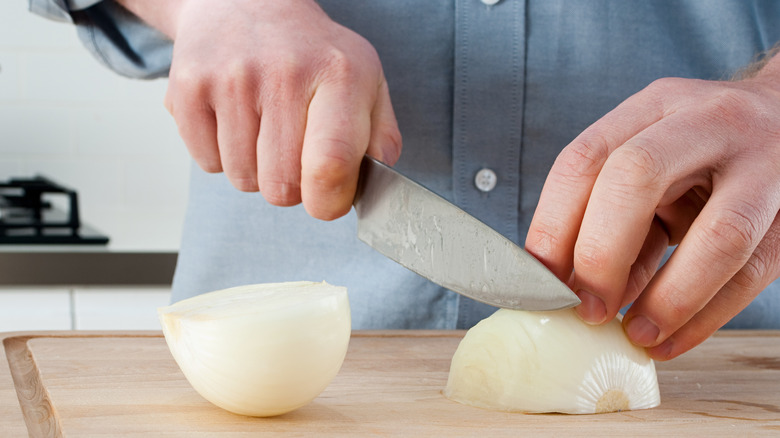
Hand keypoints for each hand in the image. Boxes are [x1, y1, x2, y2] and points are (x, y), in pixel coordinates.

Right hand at [119, 0, 401, 219]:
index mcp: (341, 74)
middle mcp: (285, 72)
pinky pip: (208, 165)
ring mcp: (231, 79)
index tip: (327, 200)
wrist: (247, 5)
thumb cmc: (313, 56)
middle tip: (295, 153)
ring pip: (243, 181)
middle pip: (282, 187)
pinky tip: (235, 121)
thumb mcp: (365, 84)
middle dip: (292, 187)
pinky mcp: (188, 88)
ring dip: (256, 172)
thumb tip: (374, 191)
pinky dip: (222, 157)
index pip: (330, 165)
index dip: (328, 202)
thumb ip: (380, 141)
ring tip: (265, 131)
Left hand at [525, 57, 779, 359]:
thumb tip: (568, 286)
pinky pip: (751, 272)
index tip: (540, 280)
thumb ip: (612, 212)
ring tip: (634, 334)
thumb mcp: (653, 163)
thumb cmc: (704, 154)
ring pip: (719, 234)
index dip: (554, 224)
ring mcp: (762, 163)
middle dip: (602, 253)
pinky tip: (670, 338)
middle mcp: (706, 121)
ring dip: (668, 297)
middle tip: (585, 307)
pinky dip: (704, 316)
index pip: (585, 158)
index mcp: (654, 106)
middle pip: (637, 176)